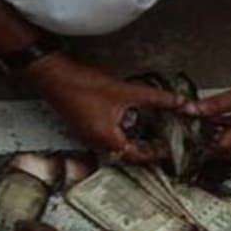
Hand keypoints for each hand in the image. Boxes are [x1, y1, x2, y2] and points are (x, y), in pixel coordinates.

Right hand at [26, 53, 183, 161]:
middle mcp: (97, 143)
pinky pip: (107, 136)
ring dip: (134, 139)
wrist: (52, 74)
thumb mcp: (124, 91)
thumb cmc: (81, 85)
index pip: (138, 156)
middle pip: (128, 153)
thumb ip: (155, 98)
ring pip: (117, 144)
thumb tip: (178, 102)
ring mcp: (89, 136)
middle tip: (162, 140)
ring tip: (150, 130)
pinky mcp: (84, 126)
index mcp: (107, 140)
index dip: (156, 153)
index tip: (168, 148)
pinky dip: (121, 131)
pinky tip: (128, 118)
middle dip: (146, 148)